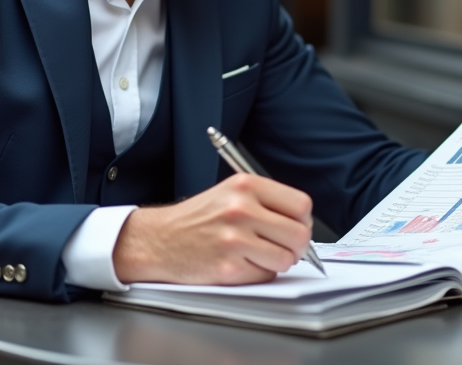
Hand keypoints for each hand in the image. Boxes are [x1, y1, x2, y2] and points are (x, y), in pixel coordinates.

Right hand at [113, 173, 313, 284]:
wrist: (159, 239)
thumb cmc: (196, 219)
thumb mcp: (230, 193)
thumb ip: (265, 202)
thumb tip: (302, 222)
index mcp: (246, 186)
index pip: (301, 204)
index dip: (302, 220)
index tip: (295, 226)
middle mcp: (242, 209)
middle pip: (299, 234)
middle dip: (296, 246)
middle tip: (282, 247)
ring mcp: (235, 239)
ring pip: (286, 259)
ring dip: (277, 262)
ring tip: (257, 255)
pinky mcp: (229, 267)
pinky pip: (265, 275)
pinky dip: (258, 274)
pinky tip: (240, 263)